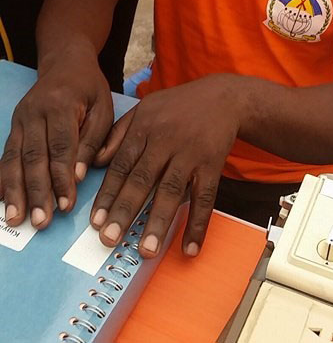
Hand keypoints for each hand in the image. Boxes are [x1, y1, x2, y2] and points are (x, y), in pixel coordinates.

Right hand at [0, 57, 112, 228]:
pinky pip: (6, 155)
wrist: (65, 63)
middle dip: (37, 191)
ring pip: (15, 159)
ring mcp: (20, 119)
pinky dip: (4, 179)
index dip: (62, 178)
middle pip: (34, 157)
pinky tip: (2, 199)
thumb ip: (93, 140)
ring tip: (17, 218)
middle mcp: (35, 112)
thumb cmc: (89, 88)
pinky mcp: (13, 126)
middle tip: (41, 221)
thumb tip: (79, 175)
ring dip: (15, 191)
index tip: (66, 205)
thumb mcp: (103, 107)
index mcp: (61, 105)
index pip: (61, 147)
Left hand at [90, 76, 240, 257]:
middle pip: (142, 179)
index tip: (96, 221)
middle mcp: (165, 141)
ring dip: (158, 222)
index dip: (108, 194)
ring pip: (172, 191)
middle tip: (109, 239)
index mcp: (145, 128)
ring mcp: (190, 153)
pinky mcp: (212, 164)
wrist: (223, 96)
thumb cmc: (178, 106)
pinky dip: (198, 224)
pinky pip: (205, 197)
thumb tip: (95, 162)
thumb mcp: (144, 109)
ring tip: (146, 250)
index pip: (121, 164)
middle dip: (125, 211)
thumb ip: (118, 134)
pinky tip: (189, 248)